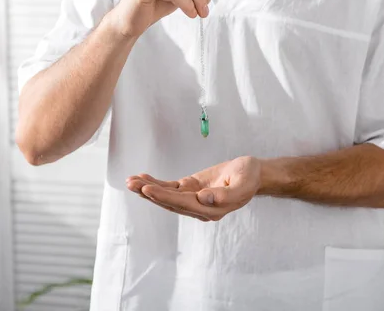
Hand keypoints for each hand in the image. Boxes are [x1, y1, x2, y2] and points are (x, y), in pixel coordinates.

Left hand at [126, 156, 261, 221]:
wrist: (252, 174)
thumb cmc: (249, 177)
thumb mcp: (243, 184)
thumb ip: (226, 195)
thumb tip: (204, 198)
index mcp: (212, 209)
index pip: (184, 204)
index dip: (165, 197)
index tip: (148, 189)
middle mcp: (199, 207)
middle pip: (170, 202)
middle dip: (150, 193)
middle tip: (132, 184)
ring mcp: (194, 199)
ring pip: (167, 196)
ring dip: (148, 189)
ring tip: (130, 182)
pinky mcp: (191, 189)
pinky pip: (170, 188)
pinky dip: (156, 184)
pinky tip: (142, 179)